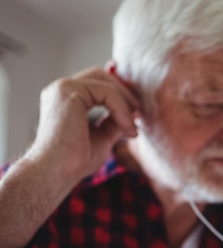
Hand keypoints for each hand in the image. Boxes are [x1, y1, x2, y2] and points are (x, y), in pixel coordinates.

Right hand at [28, 65, 139, 182]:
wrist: (57, 171)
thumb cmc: (75, 161)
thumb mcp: (103, 137)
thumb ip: (114, 122)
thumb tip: (132, 115)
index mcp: (67, 99)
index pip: (98, 84)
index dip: (120, 95)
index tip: (136, 115)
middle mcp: (62, 89)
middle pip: (102, 76)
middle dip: (124, 92)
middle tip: (139, 113)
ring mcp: (64, 88)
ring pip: (106, 83)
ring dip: (125, 103)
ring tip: (132, 127)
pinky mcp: (69, 92)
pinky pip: (106, 92)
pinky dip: (121, 108)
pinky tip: (126, 127)